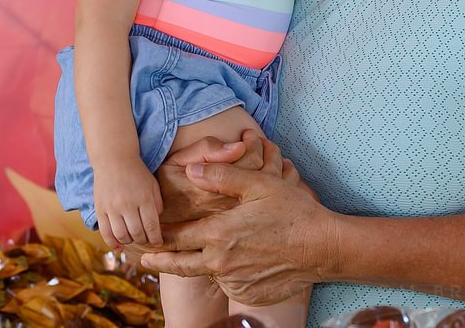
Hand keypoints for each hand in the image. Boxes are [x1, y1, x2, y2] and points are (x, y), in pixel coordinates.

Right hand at [93, 155, 164, 248]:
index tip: (158, 242)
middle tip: (146, 240)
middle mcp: (127, 205)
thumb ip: (157, 204)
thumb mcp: (153, 185)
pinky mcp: (100, 210)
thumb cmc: (136, 172)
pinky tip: (119, 246)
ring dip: (130, 241)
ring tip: (133, 239)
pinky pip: (105, 233)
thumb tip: (156, 224)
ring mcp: (112, 208)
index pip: (151, 226)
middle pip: (137, 233)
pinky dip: (112, 243)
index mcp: (144, 198)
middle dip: (144, 240)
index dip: (156, 238)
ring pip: (122, 235)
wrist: (114, 159)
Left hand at [142, 136, 325, 306]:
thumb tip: (190, 169)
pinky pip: (230, 284)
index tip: (143, 239)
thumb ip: (221, 176)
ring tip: (209, 252)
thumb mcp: (258, 184)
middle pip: (180, 265)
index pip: (176, 238)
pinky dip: (228, 274)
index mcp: (218, 234)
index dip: (158, 238)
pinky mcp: (247, 294)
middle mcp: (221, 263)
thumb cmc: (292, 211)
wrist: (321, 247)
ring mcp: (234, 282)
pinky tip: (241, 261)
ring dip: (204, 264)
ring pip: (208, 273)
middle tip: (145, 260)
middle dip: (160, 261)